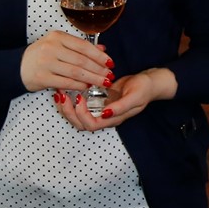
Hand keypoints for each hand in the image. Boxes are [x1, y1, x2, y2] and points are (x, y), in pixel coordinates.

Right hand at [22, 31, 111, 92]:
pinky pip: (66, 82)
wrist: (17, 67)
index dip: (99, 56)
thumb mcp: (59, 45)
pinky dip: (79, 85)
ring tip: (102, 82)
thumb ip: (79, 47)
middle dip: (99, 69)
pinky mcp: (42, 77)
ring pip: (76, 72)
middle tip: (109, 76)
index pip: (84, 46)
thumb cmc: (41, 56)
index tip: (111, 63)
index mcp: (57, 37)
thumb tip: (102, 50)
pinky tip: (87, 87)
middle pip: (82, 60)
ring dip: (92, 78)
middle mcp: (51, 48)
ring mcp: (46, 63)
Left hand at [53, 67, 175, 131]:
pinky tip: (66, 89)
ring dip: (66, 107)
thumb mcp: (135, 96)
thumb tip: (105, 114)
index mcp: (113, 118)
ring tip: (60, 93)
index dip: (81, 115)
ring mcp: (99, 109)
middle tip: (63, 96)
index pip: (91, 125)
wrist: (148, 82)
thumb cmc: (144, 89)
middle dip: (68, 112)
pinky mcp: (97, 101)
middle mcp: (104, 117)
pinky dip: (70, 99)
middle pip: (79, 123)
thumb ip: (121, 106)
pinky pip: (79, 105)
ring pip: (76, 116)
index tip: (80, 99)